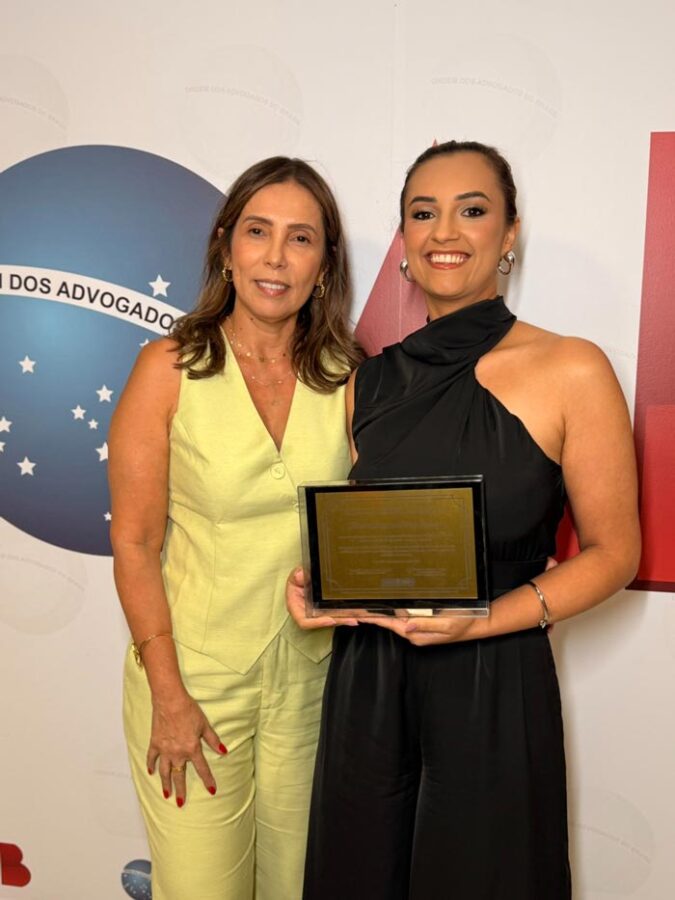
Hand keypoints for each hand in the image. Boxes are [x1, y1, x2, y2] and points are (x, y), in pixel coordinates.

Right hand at [147, 692, 225, 806]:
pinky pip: (151, 758)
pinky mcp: (155, 743)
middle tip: (180, 803)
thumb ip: (213, 740)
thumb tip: (224, 751)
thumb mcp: (205, 725)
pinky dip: (151, 765)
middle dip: (181, 790)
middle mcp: (177, 753)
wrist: (170, 701)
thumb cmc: (189, 710)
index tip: (212, 791)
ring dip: (165, 784)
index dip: (208, 780)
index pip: (202, 769)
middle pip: (179, 775)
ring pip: (164, 771)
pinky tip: (151, 772)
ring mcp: (164, 749)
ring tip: (166, 794)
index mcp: (192, 749)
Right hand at [286, 567, 358, 627]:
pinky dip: (347, 614)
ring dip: (345, 619)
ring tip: (358, 617)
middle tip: (351, 619)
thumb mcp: (295, 577)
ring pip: (332, 619)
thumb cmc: (297, 581)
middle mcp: (309, 614)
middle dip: (338, 621)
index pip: (304, 622)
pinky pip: (337, 614)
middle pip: (324, 621)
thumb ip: (297, 576)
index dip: (317, 623)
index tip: (329, 619)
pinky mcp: (327, 611)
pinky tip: (358, 613)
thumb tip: (300, 575)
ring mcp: (318, 614)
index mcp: (297, 609)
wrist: (302, 579)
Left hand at [361, 612, 479, 645]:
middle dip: (373, 615)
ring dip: (382, 611)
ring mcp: (417, 628)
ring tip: (364, 603)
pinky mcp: (421, 624)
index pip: (390, 624)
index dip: (375, 619)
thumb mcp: (448, 624)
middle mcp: (414, 632)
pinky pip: (403, 616)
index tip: (360, 614)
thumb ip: (427, 624)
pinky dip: (393, 610)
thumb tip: (407, 624)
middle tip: (356, 606)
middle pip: (389, 622)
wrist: (477, 625)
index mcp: (417, 633)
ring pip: (395, 618)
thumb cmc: (464, 623)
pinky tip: (386, 603)